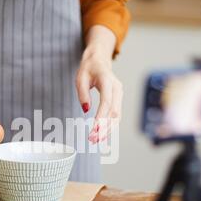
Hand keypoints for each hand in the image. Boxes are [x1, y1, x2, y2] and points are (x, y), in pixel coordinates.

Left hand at [76, 26, 122, 143]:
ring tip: (96, 140)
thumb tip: (86, 110)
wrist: (99, 60)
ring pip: (117, 116)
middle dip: (104, 128)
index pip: (106, 102)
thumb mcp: (80, 77)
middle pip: (114, 112)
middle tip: (93, 139)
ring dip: (107, 130)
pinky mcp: (118, 100)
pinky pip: (116, 115)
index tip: (94, 129)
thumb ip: (83, 94)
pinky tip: (101, 135)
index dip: (101, 117)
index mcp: (107, 80)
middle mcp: (117, 88)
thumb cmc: (88, 68)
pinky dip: (109, 126)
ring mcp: (119, 95)